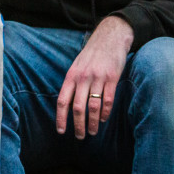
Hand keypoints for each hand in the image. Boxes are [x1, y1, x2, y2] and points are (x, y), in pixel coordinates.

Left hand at [56, 16, 133, 138]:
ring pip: (93, 106)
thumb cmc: (92, 54)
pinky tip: (103, 119)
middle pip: (78, 107)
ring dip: (92, 122)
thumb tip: (67, 104)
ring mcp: (98, 78)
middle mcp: (83, 78)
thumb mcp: (77, 66)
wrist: (110, 37)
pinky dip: (105, 112)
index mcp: (71, 76)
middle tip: (80, 137)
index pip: (62, 101)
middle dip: (78, 125)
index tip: (61, 131)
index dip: (61, 117)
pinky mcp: (112, 77)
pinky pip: (108, 99)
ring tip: (92, 132)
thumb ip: (72, 83)